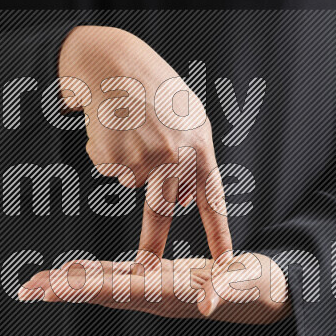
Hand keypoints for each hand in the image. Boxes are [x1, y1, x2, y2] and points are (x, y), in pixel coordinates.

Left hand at [18, 252, 289, 324]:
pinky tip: (75, 271)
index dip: (87, 289)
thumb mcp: (246, 284)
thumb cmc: (257, 287)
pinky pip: (118, 276)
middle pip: (102, 292)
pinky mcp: (158, 279)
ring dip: (71, 284)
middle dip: (65, 290)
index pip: (122, 291)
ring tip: (38, 283)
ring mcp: (155, 290)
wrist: (264, 293)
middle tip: (27, 289)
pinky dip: (93, 273)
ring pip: (105, 285)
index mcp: (171, 294)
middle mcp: (156, 296)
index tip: (55, 288)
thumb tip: (208, 303)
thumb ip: (227, 290)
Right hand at [57, 26, 231, 261]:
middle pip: (161, 212)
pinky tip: (114, 129)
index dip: (219, 235)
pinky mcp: (115, 160)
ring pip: (133, 184)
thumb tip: (186, 202)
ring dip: (128, 165)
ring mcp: (143, 160)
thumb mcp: (188, 119)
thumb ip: (192, 160)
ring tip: (129, 130)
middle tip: (145, 268)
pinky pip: (112, 171)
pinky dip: (110, 156)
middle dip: (151, 245)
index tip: (225, 265)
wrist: (116, 66)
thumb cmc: (155, 91)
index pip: (212, 201)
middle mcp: (174, 158)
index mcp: (199, 148)